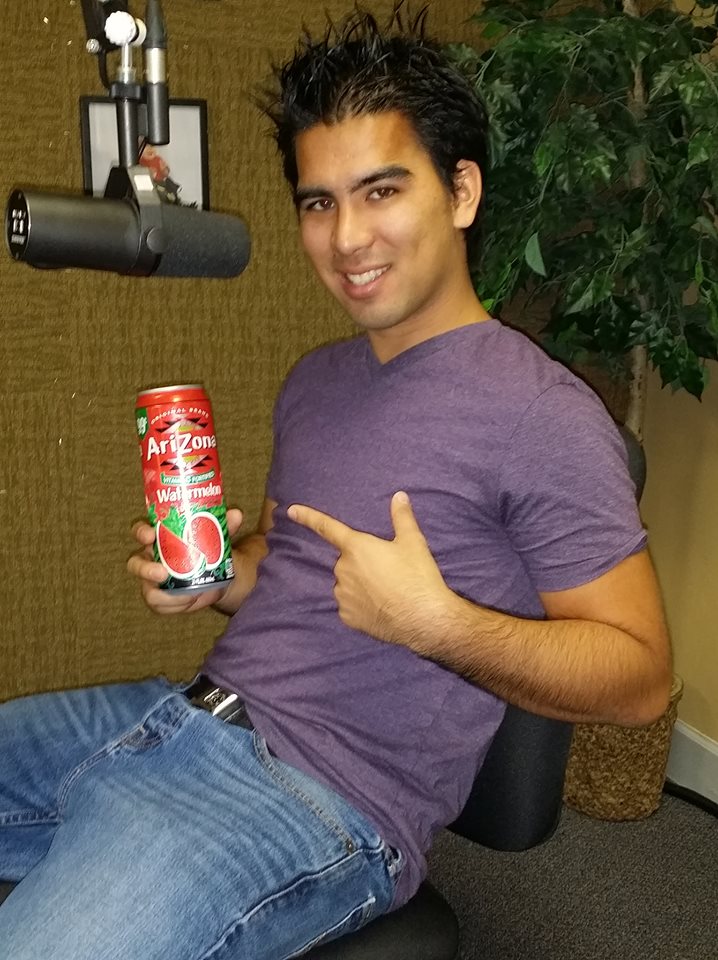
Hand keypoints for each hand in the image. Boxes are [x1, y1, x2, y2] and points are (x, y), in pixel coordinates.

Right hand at [127, 508, 242, 614]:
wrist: (220, 576)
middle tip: (163, 573)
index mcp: (159, 539)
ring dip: (164, 595)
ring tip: (187, 595)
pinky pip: (160, 606)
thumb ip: (225, 525)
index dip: (141, 532)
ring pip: (147, 590)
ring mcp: (154, 582)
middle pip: (135, 564)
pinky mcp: (161, 600)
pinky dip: (176, 605)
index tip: (150, 534)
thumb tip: (236, 514)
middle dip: (144, 569)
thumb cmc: (211, 549)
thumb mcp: (219, 536)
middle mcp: (151, 559)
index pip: (141, 532)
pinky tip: (191, 600)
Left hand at [287, 492, 451, 649]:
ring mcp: (343, 595)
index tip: (291, 511)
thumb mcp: (413, 543)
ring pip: (347, 584)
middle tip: (387, 570)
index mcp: (356, 547)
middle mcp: (343, 569)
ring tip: (387, 591)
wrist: (423, 619)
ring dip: (360, 584)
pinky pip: (349, 605)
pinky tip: (380, 607)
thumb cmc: (417, 577)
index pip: (327, 527)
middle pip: (347, 560)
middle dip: (361, 563)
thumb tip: (399, 496)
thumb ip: (402, 517)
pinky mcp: (347, 617)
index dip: (308, 517)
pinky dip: (360, 605)